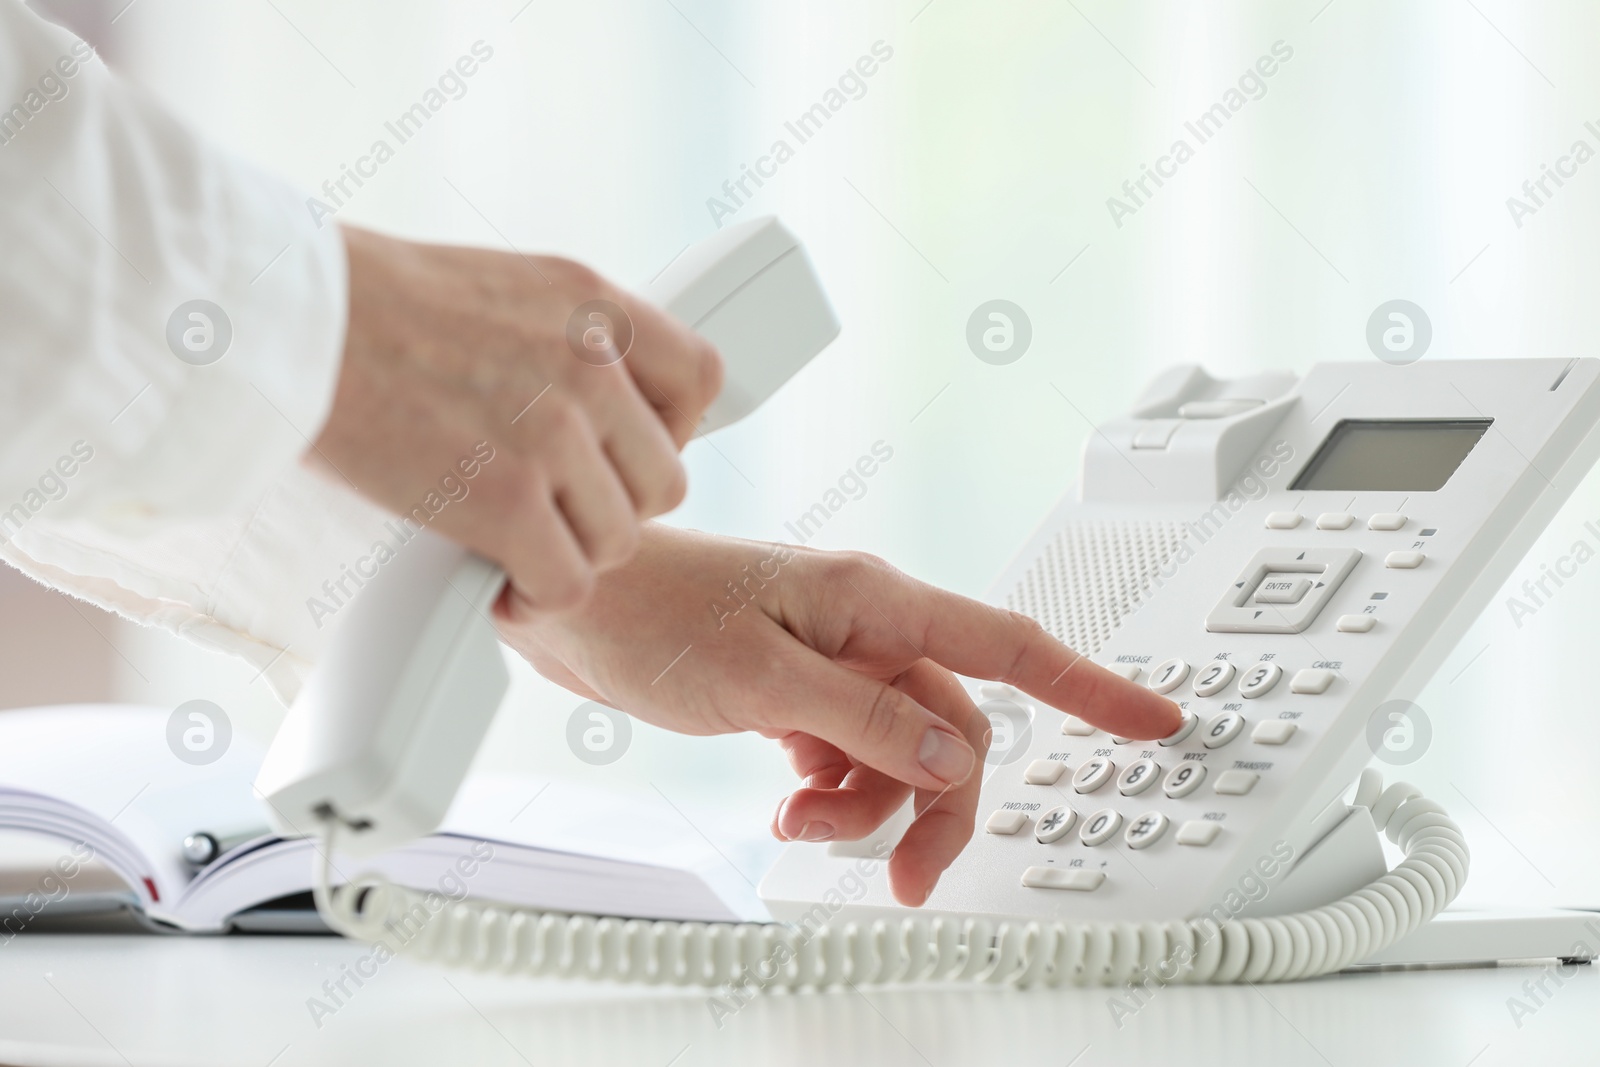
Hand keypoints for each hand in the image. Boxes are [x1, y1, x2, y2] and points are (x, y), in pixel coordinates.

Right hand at [312, 226, 722, 609]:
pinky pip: (568, 584)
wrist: (287, 322)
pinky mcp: (506, 502)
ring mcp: (551, 433)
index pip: (700, 382)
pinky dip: (536, 598)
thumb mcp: (506, 287)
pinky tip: (498, 582)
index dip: (672, 432)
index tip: (622, 453)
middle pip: (664, 480)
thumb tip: (614, 403)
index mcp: (594, 305)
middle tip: (555, 512)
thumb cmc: (370, 306)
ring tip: (514, 543)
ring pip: (618, 540)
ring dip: (569, 554)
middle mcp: (589, 365)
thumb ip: (571, 337)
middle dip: (613, 508)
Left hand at [495, 524, 1181, 906]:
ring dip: (866, 806)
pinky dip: (833, 791)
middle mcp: (866, 629)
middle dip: (935, 807)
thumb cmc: (649, 612)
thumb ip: (864, 721)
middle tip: (905, 880)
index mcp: (872, 603)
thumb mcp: (760, 678)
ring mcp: (835, 661)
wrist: (569, 604)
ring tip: (802, 822)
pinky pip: (852, 753)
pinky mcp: (801, 689)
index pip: (1008, 646)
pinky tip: (790, 802)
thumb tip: (954, 760)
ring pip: (900, 753)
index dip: (1090, 688)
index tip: (1154, 720)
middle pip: (952, 730)